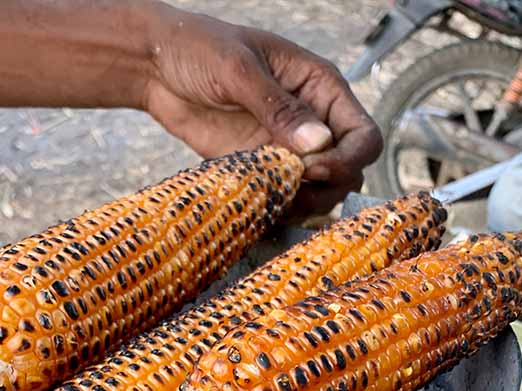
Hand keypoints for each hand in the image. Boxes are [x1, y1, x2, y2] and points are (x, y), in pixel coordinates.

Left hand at [144, 6, 381, 214]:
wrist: (158, 67)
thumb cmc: (200, 49)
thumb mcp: (239, 70)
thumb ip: (278, 107)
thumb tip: (319, 144)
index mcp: (321, 89)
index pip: (364, 136)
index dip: (348, 160)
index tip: (314, 169)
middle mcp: (314, 123)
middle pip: (350, 172)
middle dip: (328, 188)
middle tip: (291, 187)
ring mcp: (289, 151)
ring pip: (322, 194)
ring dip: (305, 205)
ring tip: (274, 199)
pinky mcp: (263, 170)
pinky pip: (286, 200)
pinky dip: (280, 210)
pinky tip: (261, 206)